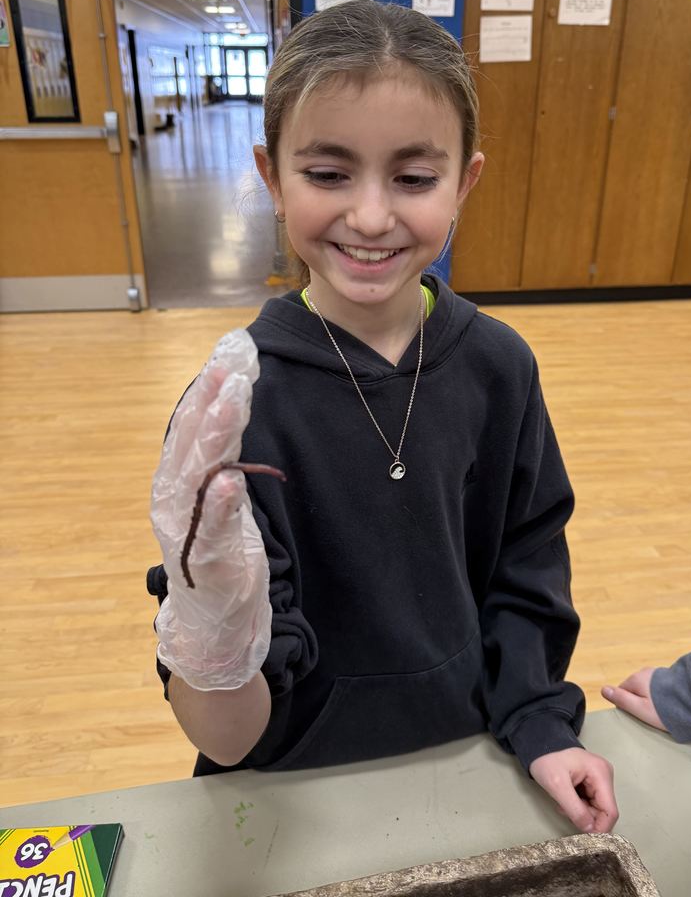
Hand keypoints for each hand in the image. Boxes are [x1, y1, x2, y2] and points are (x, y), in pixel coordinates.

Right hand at [151, 329, 272, 690]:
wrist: (213, 621)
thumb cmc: (220, 550)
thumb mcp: (221, 493)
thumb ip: (222, 451)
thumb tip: (233, 394)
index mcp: (179, 481)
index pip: (193, 425)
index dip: (209, 388)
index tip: (230, 351)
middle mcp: (176, 501)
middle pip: (193, 442)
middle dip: (212, 400)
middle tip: (233, 362)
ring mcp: (190, 534)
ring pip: (198, 477)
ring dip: (214, 437)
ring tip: (231, 401)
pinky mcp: (210, 567)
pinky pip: (213, 533)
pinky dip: (219, 507)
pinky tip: (228, 481)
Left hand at [529, 747, 617, 833]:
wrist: (540, 746)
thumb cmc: (547, 760)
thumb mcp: (557, 786)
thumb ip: (574, 809)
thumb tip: (590, 830)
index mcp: (600, 773)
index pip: (610, 811)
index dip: (600, 828)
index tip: (585, 835)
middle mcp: (605, 776)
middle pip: (603, 811)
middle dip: (586, 817)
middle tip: (565, 811)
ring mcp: (600, 779)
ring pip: (596, 809)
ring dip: (580, 812)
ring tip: (563, 803)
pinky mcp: (593, 783)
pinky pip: (591, 803)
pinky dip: (578, 806)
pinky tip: (566, 799)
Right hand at [601, 668, 667, 731]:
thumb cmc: (664, 708)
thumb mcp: (639, 708)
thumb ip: (621, 699)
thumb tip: (603, 690)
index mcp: (635, 679)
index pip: (622, 691)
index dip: (627, 705)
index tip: (638, 715)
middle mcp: (645, 672)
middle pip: (635, 688)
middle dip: (640, 700)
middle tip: (652, 714)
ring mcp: (658, 673)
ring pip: (647, 687)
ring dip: (652, 697)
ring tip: (663, 710)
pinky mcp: (669, 677)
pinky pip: (659, 687)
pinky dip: (661, 694)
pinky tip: (670, 703)